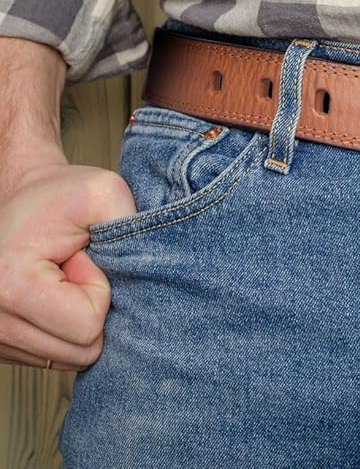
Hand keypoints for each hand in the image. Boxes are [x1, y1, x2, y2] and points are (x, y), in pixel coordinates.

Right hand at [0, 161, 135, 370]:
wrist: (15, 199)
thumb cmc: (57, 196)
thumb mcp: (100, 193)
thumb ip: (132, 226)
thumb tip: (151, 270)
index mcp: (12, 288)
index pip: (87, 326)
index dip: (98, 290)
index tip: (81, 260)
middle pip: (82, 353)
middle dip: (91, 310)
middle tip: (74, 272)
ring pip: (70, 359)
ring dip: (78, 321)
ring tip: (62, 283)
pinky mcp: (1, 347)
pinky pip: (55, 357)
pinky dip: (63, 330)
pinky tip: (53, 297)